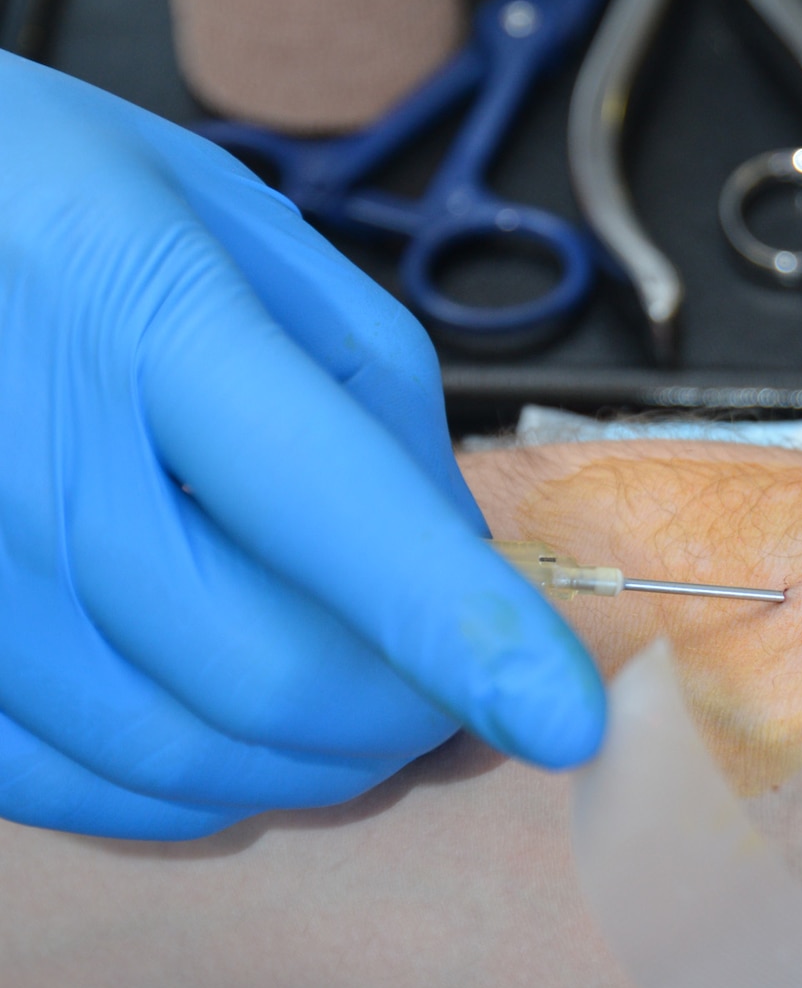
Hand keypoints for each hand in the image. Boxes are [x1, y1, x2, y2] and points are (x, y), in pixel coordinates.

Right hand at [0, 55, 602, 839]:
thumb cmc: (54, 199)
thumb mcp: (237, 230)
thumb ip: (371, 395)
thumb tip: (455, 567)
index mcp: (140, 309)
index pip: (334, 510)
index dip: (463, 631)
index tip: (563, 717)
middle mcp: (26, 450)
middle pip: (265, 674)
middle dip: (402, 717)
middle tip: (446, 692)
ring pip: (172, 757)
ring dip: (304, 765)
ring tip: (345, 706)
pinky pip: (65, 788)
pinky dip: (182, 788)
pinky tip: (224, 731)